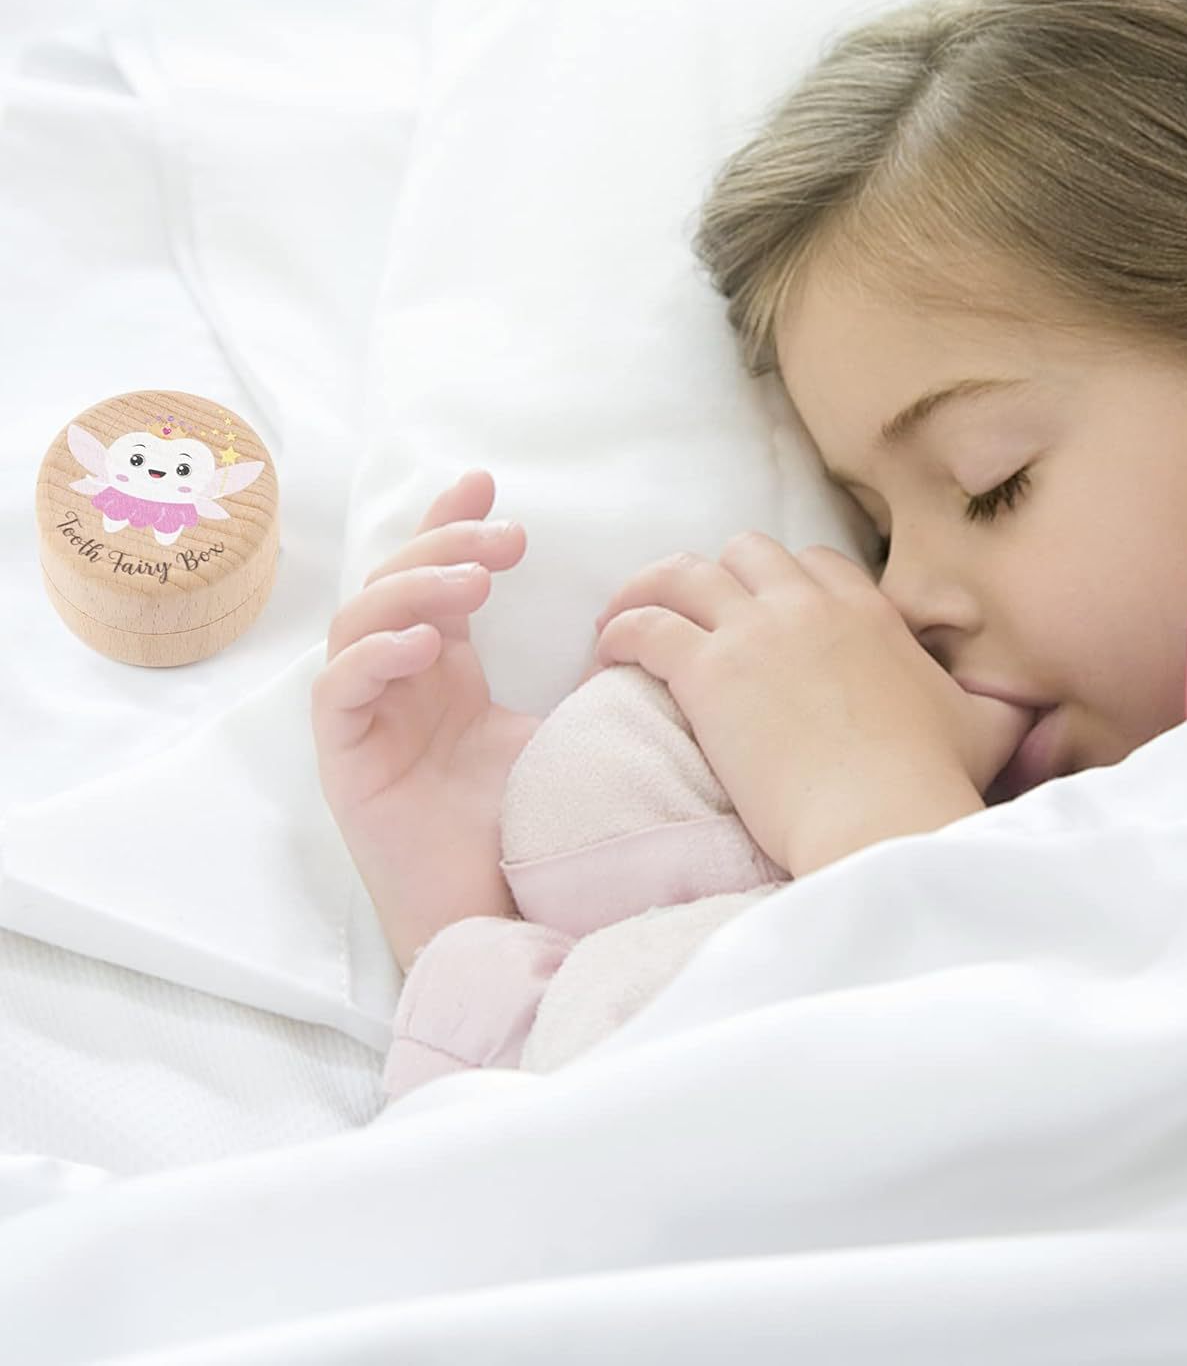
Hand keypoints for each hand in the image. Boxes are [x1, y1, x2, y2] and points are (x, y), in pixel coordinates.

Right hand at [311, 469, 541, 971]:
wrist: (500, 915)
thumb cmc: (529, 826)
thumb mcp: (564, 732)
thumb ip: (583, 681)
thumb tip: (637, 626)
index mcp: (447, 669)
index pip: (438, 576)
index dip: (451, 524)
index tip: (486, 482)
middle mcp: (402, 682)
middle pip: (396, 585)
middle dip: (444, 548)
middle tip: (506, 542)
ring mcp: (369, 718)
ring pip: (359, 623)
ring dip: (413, 591)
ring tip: (474, 586)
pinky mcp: (345, 763)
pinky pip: (337, 692)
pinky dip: (373, 657)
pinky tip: (423, 646)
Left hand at [592, 532, 1031, 876]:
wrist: (882, 820)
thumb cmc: (932, 784)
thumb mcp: (985, 729)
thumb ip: (1002, 706)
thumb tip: (1034, 710)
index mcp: (869, 612)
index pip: (817, 563)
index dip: (783, 578)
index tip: (762, 605)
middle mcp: (810, 607)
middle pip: (747, 552)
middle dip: (716, 572)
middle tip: (689, 607)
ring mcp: (757, 633)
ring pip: (685, 574)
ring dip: (649, 588)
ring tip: (623, 615)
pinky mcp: (710, 673)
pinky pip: (648, 627)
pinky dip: (622, 631)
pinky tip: (607, 652)